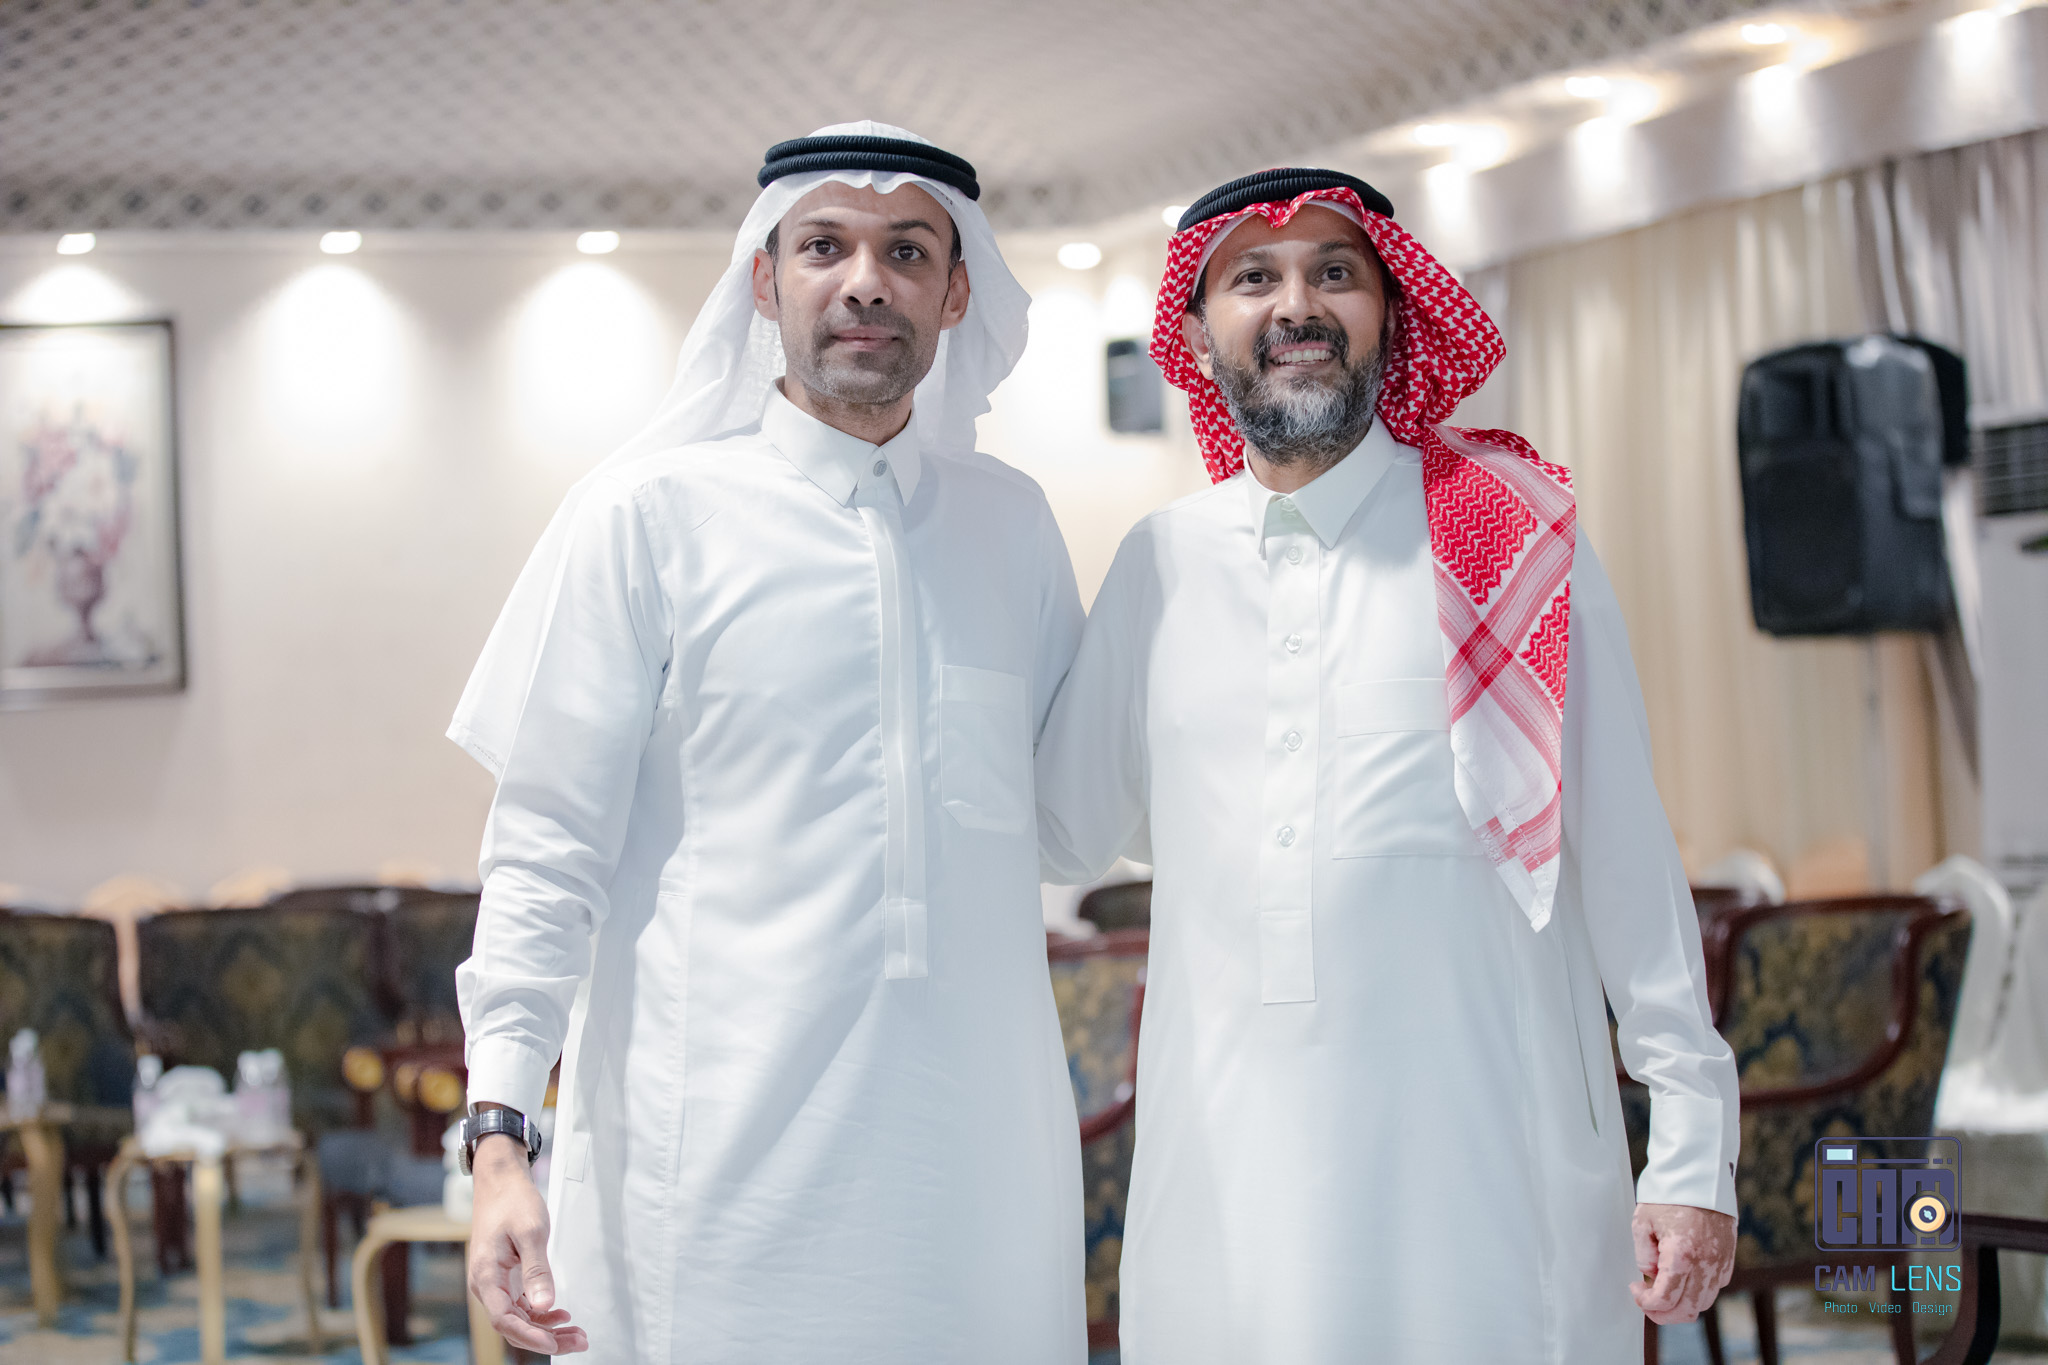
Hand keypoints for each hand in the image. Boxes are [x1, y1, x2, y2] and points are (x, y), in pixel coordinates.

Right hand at [467, 1132, 587, 1353]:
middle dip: (546, 1338)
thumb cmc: (512, 1201)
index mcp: (486, 1277)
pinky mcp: (504, 1278)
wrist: (500, 1181)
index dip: (531, 1337)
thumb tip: (545, 1306)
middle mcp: (486, 1285)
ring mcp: (494, 1283)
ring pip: (519, 1317)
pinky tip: (560, 1314)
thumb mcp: (531, 1233)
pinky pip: (520, 1305)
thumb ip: (537, 1271)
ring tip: (576, 1333)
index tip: (556, 1344)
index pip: (505, 1321)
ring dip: (546, 1328)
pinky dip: (540, 1313)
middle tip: (579, 1341)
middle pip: (513, 1325)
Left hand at [1631, 1202, 1735, 1324]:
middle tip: (1646, 1301)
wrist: (1700, 1176)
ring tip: (1662, 1289)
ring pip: (1702, 1303)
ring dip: (1681, 1304)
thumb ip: (1644, 1255)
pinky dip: (1697, 1292)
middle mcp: (1706, 1264)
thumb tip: (1650, 1276)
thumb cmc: (1669, 1196)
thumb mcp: (1643, 1222)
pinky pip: (1714, 1288)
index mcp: (1681, 1255)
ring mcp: (1721, 1263)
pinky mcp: (1729, 1259)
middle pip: (1686, 1310)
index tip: (1635, 1290)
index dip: (1645, 1302)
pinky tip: (1682, 1277)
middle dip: (1663, 1313)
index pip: (1665, 1299)